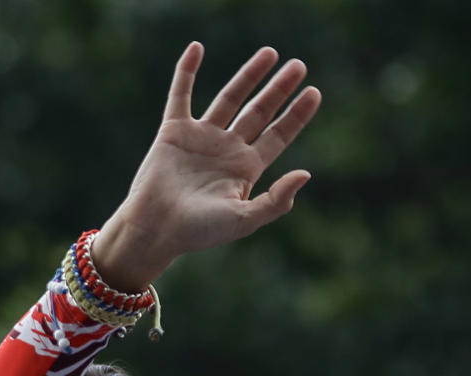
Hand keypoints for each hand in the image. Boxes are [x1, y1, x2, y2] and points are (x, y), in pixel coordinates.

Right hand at [93, 43, 321, 291]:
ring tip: (270, 53)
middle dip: (279, 89)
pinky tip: (196, 48)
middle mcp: (227, 149)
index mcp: (246, 169)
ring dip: (249, 75)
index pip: (278, 135)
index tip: (315, 93)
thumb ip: (276, 201)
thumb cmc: (199, 232)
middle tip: (299, 66)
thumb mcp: (244, 220)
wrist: (156, 229)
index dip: (297, 115)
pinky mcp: (174, 131)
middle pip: (259, 112)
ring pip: (229, 98)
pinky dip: (186, 71)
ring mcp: (201, 137)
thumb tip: (306, 173)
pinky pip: (180, 94)